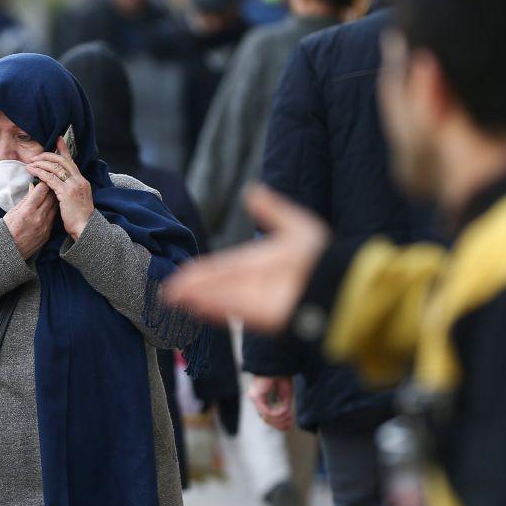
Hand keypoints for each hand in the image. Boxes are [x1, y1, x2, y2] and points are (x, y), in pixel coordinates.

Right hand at [4, 182, 56, 258]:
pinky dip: (52, 210)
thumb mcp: (12, 212)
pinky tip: (49, 206)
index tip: (42, 178)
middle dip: (50, 188)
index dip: (42, 182)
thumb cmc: (6, 230)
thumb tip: (34, 187)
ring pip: (54, 206)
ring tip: (50, 193)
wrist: (9, 252)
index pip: (42, 190)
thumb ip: (25, 199)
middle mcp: (38, 218)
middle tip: (49, 182)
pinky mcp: (48, 233)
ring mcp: (45, 226)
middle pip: (51, 196)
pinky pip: (53, 217)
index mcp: (27, 210)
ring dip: (53, 198)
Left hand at [26, 137, 94, 239]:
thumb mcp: (76, 200)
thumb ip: (69, 191)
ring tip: (31, 163)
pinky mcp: (66, 192)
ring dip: (41, 163)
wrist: (86, 228)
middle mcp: (79, 180)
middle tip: (36, 155)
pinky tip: (32, 171)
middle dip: (48, 155)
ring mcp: (73, 185)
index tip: (58, 140)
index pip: (72, 162)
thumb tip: (57, 186)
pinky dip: (40, 173)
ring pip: (55, 168)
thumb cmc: (80, 218)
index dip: (64, 150)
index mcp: (82, 181)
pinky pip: (50, 178)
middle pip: (62, 161)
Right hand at [162, 184, 329, 331]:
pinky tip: (193, 304)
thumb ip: (271, 210)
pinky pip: (231, 310)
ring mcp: (255, 301)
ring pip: (218, 299)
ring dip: (196, 298)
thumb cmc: (320, 255)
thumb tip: (252, 190)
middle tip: (167, 291)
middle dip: (192, 287)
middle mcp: (254, 284)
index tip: (181, 275)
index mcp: (259, 263)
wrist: (338, 280)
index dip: (201, 272)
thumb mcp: (294, 225)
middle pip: (216, 286)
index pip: (223, 268)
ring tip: (171, 298)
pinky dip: (212, 307)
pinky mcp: (260, 315)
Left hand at [249, 375, 294, 430]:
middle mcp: (257, 400)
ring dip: (281, 418)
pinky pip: (267, 411)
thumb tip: (285, 418)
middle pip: (267, 420)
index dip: (279, 423)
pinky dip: (278, 413)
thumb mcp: (285, 395)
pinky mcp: (256, 397)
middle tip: (291, 423)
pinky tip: (286, 410)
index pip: (268, 417)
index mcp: (262, 399)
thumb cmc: (281, 375)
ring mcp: (255, 398)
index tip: (290, 425)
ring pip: (267, 418)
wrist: (277, 363)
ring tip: (290, 414)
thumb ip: (283, 407)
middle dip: (280, 423)